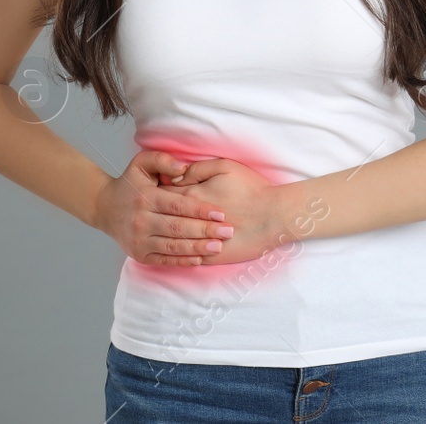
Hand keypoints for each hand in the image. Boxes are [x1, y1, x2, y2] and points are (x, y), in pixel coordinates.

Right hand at [93, 150, 236, 265]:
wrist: (104, 208)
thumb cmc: (129, 185)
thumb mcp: (141, 163)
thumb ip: (162, 160)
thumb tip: (183, 168)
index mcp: (146, 198)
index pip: (177, 206)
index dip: (200, 210)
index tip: (220, 213)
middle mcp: (141, 221)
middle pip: (178, 228)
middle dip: (205, 231)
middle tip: (227, 231)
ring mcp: (140, 241)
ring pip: (173, 247)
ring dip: (198, 248)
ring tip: (218, 246)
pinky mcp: (140, 255)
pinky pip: (165, 260)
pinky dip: (183, 260)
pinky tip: (200, 258)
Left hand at [156, 157, 288, 265]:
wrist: (273, 216)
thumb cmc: (251, 189)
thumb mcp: (225, 167)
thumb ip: (197, 169)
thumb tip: (176, 176)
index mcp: (191, 195)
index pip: (162, 195)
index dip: (156, 194)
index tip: (154, 193)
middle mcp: (189, 219)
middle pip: (162, 218)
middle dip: (155, 215)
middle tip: (152, 213)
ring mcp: (198, 240)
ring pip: (171, 241)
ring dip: (165, 236)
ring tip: (162, 231)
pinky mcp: (209, 256)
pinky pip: (185, 258)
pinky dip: (179, 254)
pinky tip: (177, 249)